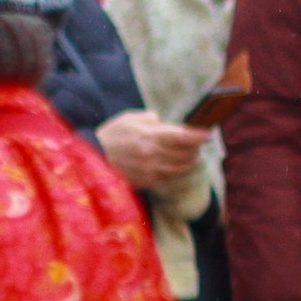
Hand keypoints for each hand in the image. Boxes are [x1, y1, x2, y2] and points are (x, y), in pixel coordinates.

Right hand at [96, 111, 210, 190]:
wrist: (92, 158)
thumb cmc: (111, 135)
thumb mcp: (129, 119)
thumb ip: (149, 119)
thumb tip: (162, 122)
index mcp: (149, 136)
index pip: (182, 136)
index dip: (198, 135)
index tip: (208, 133)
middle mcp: (153, 154)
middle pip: (185, 153)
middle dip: (195, 148)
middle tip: (199, 144)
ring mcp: (151, 170)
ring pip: (180, 167)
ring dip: (190, 161)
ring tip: (194, 156)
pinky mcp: (147, 181)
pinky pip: (169, 177)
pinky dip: (177, 171)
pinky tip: (178, 166)